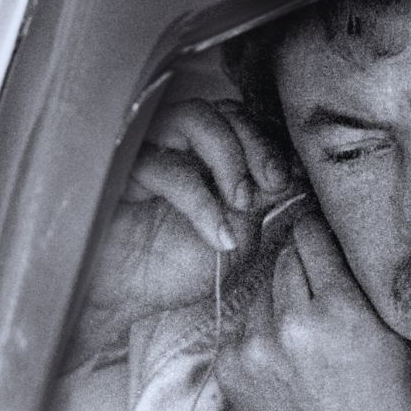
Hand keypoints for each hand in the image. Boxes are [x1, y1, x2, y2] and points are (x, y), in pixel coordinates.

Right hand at [88, 98, 295, 314]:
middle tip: (271, 183)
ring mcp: (148, 147)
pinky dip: (200, 200)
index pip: (247, 120)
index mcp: (210, 153)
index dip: (271, 142)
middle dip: (257, 143)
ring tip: (240, 203)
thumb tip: (293, 168)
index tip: (286, 179)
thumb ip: (262, 198)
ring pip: (194, 117)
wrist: (123, 300)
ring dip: (229, 157)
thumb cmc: (177, 266)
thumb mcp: (238, 234)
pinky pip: (163, 165)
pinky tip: (218, 235)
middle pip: (225, 110)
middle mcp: (180, 141)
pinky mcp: (117, 168)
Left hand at [215, 211, 410, 410]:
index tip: (320, 227)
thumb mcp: (399, 336)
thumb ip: (373, 285)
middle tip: (319, 285)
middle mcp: (294, 322)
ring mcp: (257, 345)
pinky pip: (243, 324)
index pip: (313, 235)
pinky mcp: (232, 366)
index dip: (319, 228)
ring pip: (262, 288)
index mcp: (341, 308)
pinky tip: (285, 354)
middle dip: (303, 265)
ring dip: (280, 299)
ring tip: (305, 330)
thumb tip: (354, 238)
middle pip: (286, 256)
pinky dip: (261, 331)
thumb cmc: (386, 404)